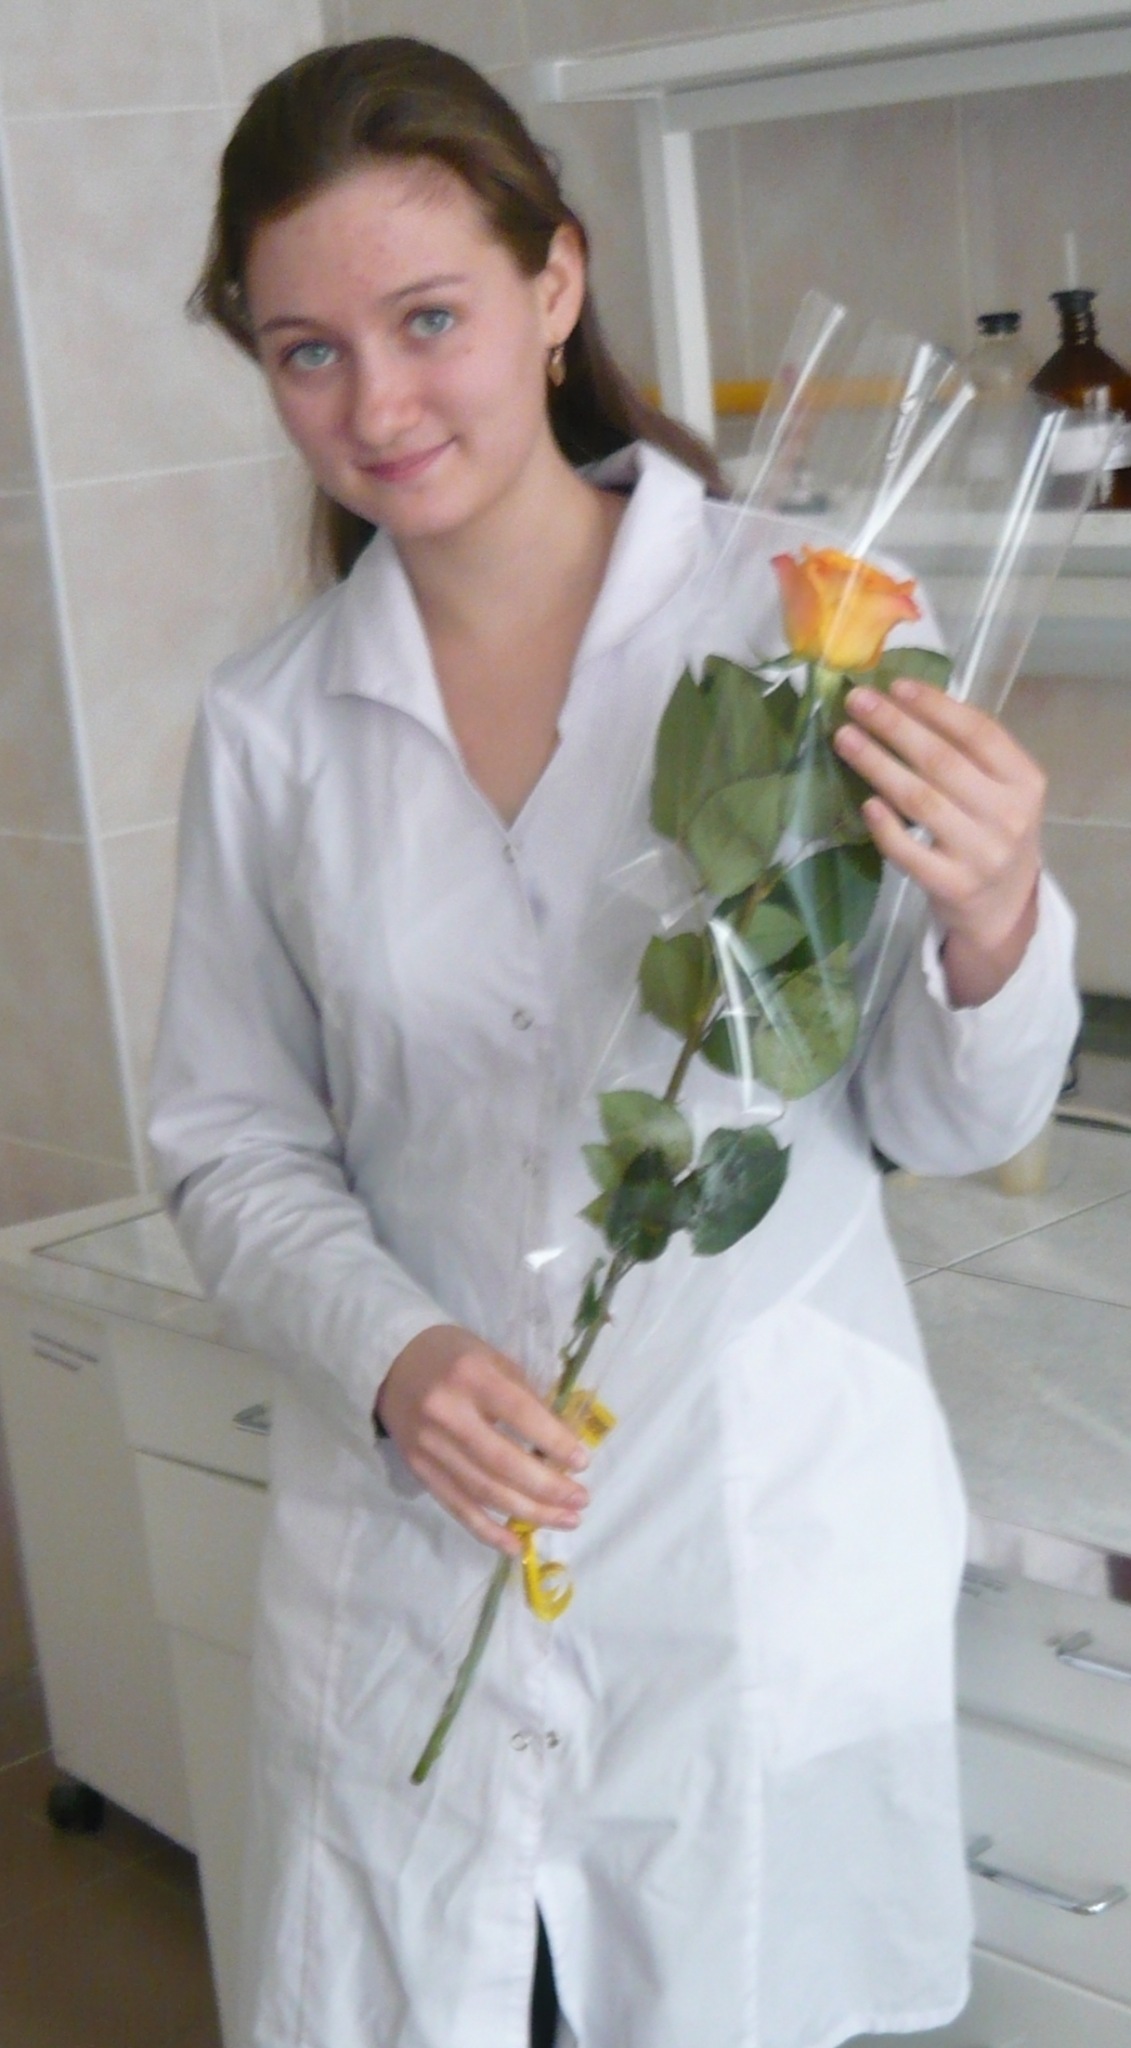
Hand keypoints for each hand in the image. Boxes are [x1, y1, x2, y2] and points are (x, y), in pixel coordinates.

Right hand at [375, 1324, 589, 1555]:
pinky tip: (517, 1547)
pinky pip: (457, 1508)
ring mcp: (429, 1447)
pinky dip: (488, 1531)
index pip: (519, 1414)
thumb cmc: (455, 1358)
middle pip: (502, 1462)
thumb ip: (526, 1397)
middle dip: (548, 1487)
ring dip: (529, 1513)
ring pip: (484, 1491)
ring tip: (566, 1520)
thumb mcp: (494, 1359)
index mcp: (471, 1376)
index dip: (554, 1441)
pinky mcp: (419, 1470)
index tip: (582, 1462)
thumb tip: (562, 1444)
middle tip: (580, 1500)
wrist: (392, 1364)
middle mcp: (446, 1413)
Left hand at [833, 676, 1044, 1006]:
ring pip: (921, 800)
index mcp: (1025, 781)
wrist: (1004, 908)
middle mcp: (1008, 816)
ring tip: (845, 738)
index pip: (978, 733)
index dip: (934, 706)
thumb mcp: (1002, 790)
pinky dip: (886, 825)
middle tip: (856, 701)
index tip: (894, 685)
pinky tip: (865, 802)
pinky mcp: (952, 886)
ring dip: (878, 764)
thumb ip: (969, 753)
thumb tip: (904, 701)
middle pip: (942, 761)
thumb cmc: (994, 832)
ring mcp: (981, 854)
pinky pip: (910, 851)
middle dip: (894, 726)